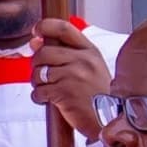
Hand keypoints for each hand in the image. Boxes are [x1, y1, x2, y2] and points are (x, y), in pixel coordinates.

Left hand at [32, 19, 109, 140]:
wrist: (111, 120)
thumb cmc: (97, 95)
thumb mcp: (88, 68)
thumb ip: (64, 53)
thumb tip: (35, 42)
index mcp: (90, 51)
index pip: (63, 28)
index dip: (45, 26)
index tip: (35, 32)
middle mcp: (83, 60)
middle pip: (43, 52)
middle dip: (37, 65)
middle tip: (44, 76)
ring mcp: (74, 76)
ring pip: (38, 73)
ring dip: (37, 84)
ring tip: (49, 90)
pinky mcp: (65, 92)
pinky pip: (38, 91)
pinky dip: (39, 98)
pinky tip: (51, 101)